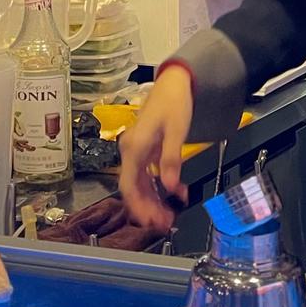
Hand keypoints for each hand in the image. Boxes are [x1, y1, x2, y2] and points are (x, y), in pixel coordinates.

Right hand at [118, 67, 193, 232]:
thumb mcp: (176, 131)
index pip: (129, 185)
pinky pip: (148, 174)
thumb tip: (170, 186)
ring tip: (168, 215)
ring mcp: (137, 150)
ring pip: (141, 183)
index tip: (149, 221)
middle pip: (134, 187)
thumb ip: (171, 159)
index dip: (138, 206)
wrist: (175, 82)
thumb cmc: (173, 101)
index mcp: (134, 147)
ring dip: (153, 200)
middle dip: (147, 208)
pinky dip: (159, 186)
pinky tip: (174, 194)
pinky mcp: (146, 149)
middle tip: (164, 223)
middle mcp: (131, 150)